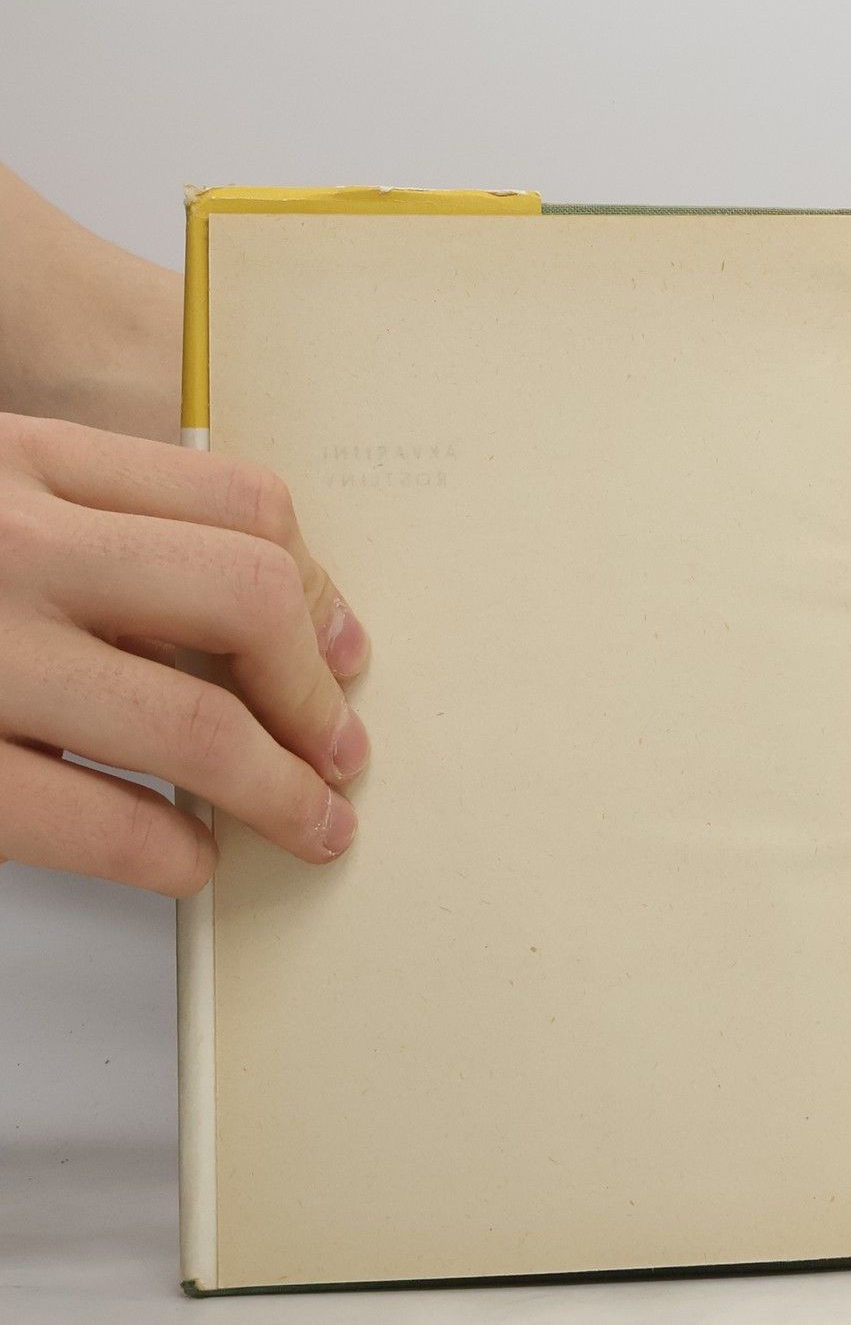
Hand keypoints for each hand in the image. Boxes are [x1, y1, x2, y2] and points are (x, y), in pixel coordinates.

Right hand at [0, 410, 369, 894]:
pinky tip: (186, 858)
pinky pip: (101, 822)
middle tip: (342, 751)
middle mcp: (10, 544)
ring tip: (309, 822)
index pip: (239, 503)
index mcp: (27, 465)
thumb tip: (264, 621)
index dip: (319, 591)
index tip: (343, 653)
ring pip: (196, 724)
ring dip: (280, 792)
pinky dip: (171, 855)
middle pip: (246, 598)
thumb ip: (96, 530)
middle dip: (315, 695)